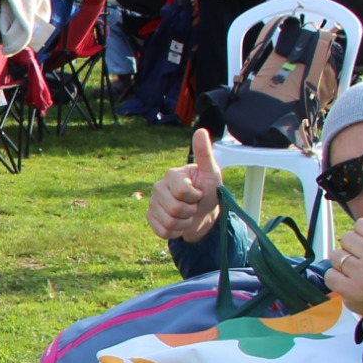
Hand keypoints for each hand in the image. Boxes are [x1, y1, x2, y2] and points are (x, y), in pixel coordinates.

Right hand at [147, 128, 223, 242]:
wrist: (204, 212)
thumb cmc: (209, 191)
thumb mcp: (212, 173)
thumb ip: (205, 153)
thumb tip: (200, 130)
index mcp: (171, 175)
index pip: (181, 192)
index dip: (195, 197)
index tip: (199, 193)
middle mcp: (158, 187)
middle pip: (174, 209)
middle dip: (190, 212)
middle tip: (194, 206)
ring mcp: (152, 203)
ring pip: (169, 222)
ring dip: (184, 223)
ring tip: (187, 215)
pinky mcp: (150, 217)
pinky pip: (161, 231)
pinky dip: (175, 232)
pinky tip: (179, 224)